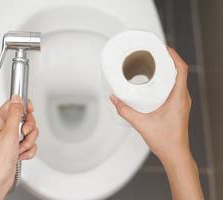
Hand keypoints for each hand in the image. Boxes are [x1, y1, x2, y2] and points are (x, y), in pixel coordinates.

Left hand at [0, 95, 38, 199]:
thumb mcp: (9, 132)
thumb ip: (15, 113)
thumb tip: (16, 97)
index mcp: (0, 120)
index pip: (14, 104)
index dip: (24, 107)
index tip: (30, 111)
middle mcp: (6, 128)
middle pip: (26, 119)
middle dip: (29, 129)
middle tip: (23, 134)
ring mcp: (12, 138)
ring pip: (30, 133)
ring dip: (28, 142)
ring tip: (19, 148)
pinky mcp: (17, 147)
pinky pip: (30, 144)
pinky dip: (28, 150)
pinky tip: (20, 155)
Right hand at [110, 47, 203, 199]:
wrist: (175, 154)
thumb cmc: (165, 141)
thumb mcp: (141, 124)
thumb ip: (125, 110)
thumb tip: (114, 99)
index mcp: (178, 98)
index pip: (181, 69)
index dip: (173, 55)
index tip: (162, 47)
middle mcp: (183, 97)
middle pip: (179, 70)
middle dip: (168, 58)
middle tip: (153, 52)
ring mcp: (182, 101)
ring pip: (178, 78)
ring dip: (168, 68)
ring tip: (153, 62)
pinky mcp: (179, 106)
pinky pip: (176, 86)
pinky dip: (167, 78)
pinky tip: (156, 80)